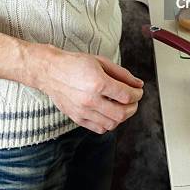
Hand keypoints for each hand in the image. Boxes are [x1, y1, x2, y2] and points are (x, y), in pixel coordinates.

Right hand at [26, 44, 143, 133]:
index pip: (126, 95)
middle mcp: (90, 100)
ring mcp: (83, 111)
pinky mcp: (77, 118)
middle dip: (133, 107)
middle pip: (122, 113)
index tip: (138, 91)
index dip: (137, 94)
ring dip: (122, 116)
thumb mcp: (101, 61)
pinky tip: (109, 113)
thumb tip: (138, 84)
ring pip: (111, 124)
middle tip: (134, 100)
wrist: (51, 71)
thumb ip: (122, 74)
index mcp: (98, 83)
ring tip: (122, 106)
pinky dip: (109, 124)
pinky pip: (99, 128)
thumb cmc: (75, 63)